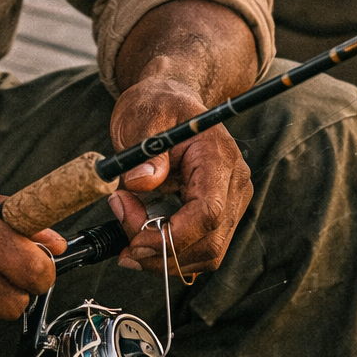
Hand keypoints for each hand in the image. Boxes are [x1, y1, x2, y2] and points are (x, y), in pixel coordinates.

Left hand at [108, 75, 252, 277]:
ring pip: (206, 253)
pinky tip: (140, 236)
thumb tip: (141, 183)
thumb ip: (144, 152)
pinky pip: (198, 247)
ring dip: (164, 256)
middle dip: (163, 251)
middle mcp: (233, 184)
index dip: (172, 237)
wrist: (169, 101)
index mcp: (218, 158)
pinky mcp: (219, 213)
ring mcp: (230, 201)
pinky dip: (169, 251)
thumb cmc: (156, 106)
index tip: (134, 242)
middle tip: (123, 239)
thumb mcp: (142, 118)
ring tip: (128, 228)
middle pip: (210, 243)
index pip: (208, 213)